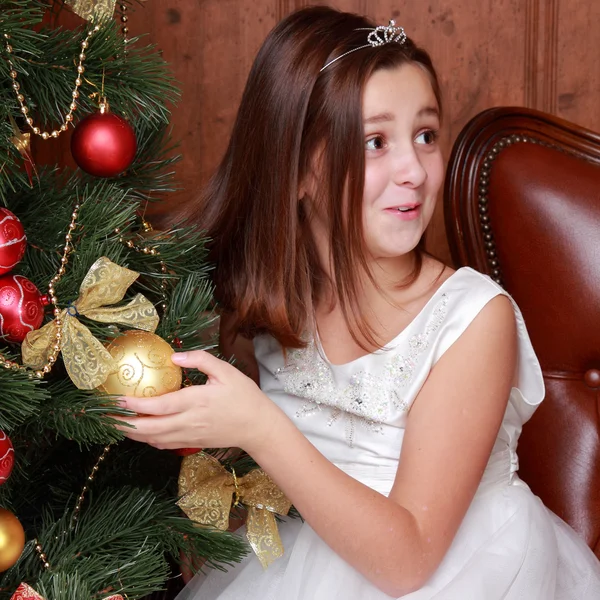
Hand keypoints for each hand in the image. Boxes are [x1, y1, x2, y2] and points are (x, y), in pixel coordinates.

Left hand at [115, 350, 282, 453]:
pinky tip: (140, 431)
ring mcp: (189, 435)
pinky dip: (147, 439)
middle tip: (103, 417)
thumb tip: (174, 357)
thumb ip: (200, 360)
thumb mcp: (226, 371)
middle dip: (123, 424)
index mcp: (196, 401)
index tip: (115, 400)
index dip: (134, 406)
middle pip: (148, 428)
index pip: (158, 406)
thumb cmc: (245, 396)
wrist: (258, 427)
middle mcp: (189, 422)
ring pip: (153, 439)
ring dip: (131, 433)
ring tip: (114, 424)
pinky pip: (164, 444)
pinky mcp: (192, 443)